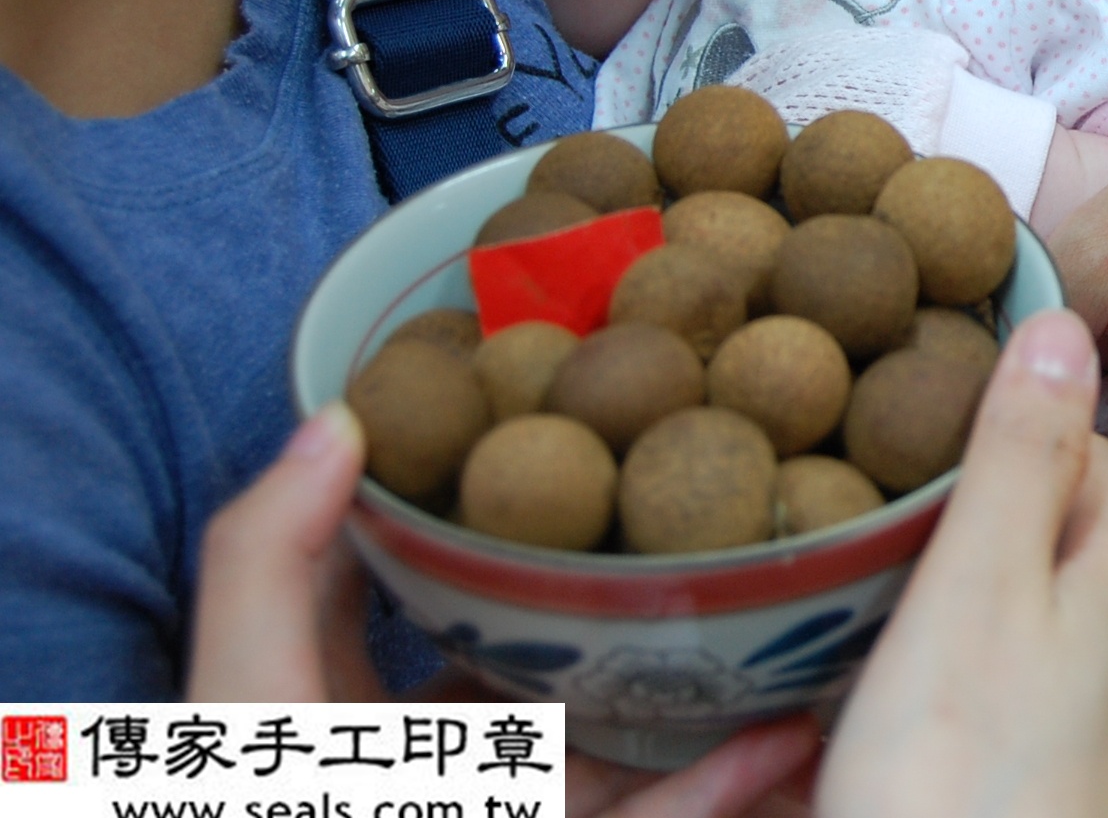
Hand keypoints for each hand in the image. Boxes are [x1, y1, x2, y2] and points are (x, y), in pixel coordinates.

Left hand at [188, 404, 819, 817]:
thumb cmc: (284, 807)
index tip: (534, 406)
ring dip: (696, 684)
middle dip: (604, 582)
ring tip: (769, 607)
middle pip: (530, 650)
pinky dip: (725, 784)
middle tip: (685, 500)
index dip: (451, 491)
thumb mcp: (247, 696)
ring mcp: (514, 811)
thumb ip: (267, 563)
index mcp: (342, 708)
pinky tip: (785, 735)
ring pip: (618, 740)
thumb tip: (337, 417)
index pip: (394, 575)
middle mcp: (431, 759)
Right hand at [820, 310, 1107, 817]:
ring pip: (1106, 642)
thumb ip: (1019, 458)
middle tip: (947, 494)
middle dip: (1040, 510)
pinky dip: (1055, 696)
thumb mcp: (977, 589)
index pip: (1102, 455)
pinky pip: (1093, 729)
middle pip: (1105, 548)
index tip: (967, 405)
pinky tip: (1006, 712)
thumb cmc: (963, 790)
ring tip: (971, 595)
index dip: (1034, 420)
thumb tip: (1055, 328)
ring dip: (1053, 605)